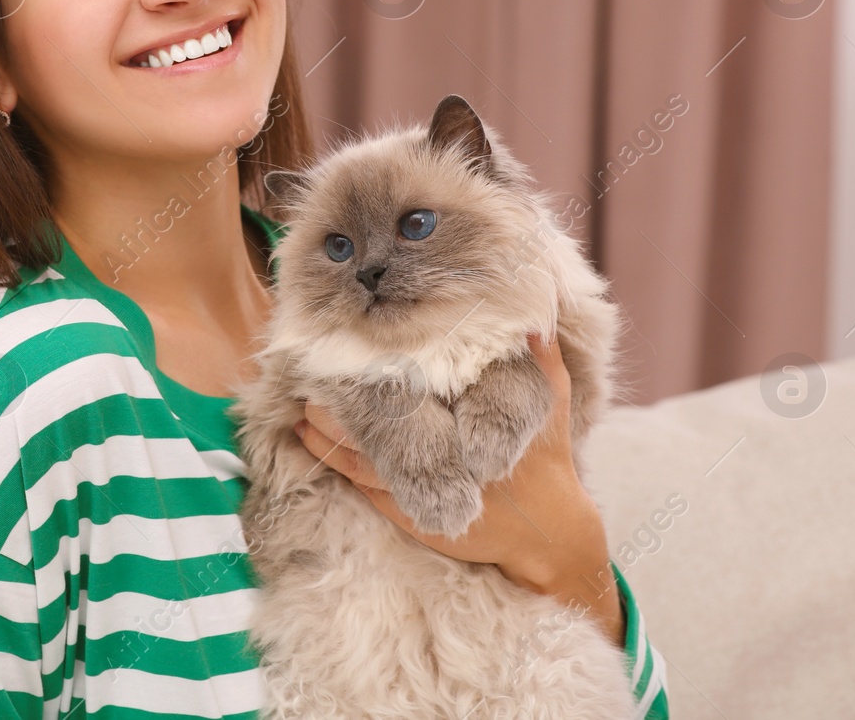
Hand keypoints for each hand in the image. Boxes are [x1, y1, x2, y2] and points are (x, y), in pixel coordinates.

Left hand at [292, 333, 623, 646]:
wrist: (549, 536)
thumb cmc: (549, 462)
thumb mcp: (553, 406)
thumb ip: (543, 360)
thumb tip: (534, 317)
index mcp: (470, 426)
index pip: (413, 395)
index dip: (379, 375)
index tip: (353, 350)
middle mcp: (441, 456)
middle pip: (378, 423)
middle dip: (343, 399)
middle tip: (312, 371)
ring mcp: (419, 486)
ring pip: (359, 454)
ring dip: (327, 428)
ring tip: (301, 399)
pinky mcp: (407, 511)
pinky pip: (359, 481)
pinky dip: (331, 458)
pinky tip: (306, 435)